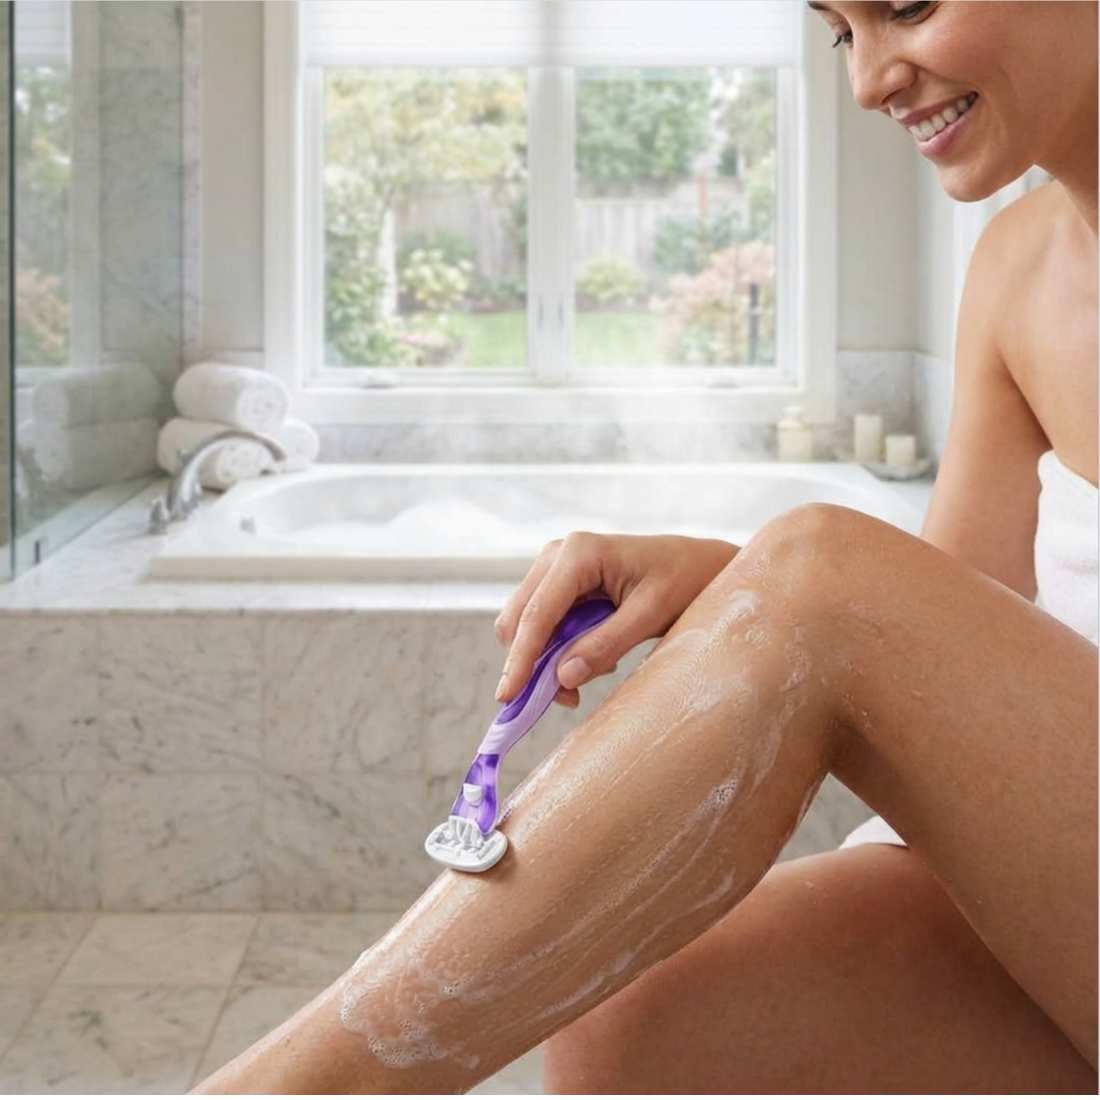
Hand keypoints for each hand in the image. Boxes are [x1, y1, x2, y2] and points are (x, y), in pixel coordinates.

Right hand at [493, 532, 738, 705]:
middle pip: (520, 617)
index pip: (537, 614)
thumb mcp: (651, 616)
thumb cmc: (685, 581)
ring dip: (545, 657)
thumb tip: (562, 678)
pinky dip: (556, 647)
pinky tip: (589, 655)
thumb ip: (605, 645)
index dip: (520, 659)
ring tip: (587, 676)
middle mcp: (558, 553)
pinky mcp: (560, 581)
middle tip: (565, 699)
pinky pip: (542, 622)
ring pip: (525, 622)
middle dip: (530, 662)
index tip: (507, 697)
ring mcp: (556, 565)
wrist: (702, 564)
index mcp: (580, 553)